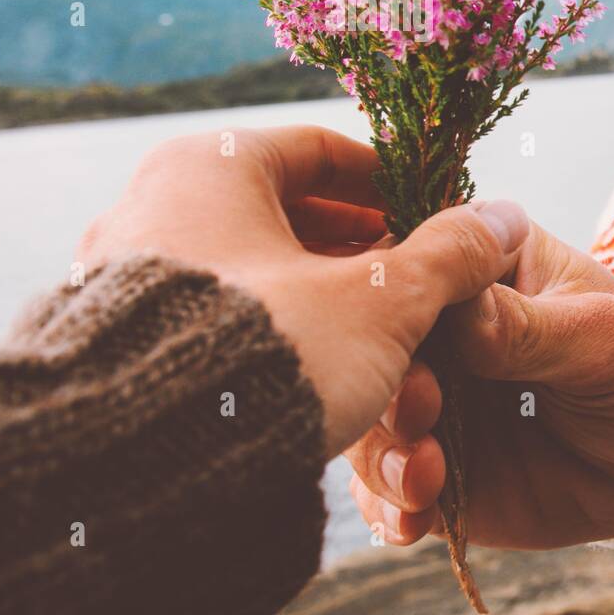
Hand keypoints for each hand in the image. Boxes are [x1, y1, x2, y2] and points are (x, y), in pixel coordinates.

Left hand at [75, 125, 529, 457]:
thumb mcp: (378, 303)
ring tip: (376, 338)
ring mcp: (121, 270)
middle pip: (282, 212)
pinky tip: (311, 371)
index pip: (317, 152)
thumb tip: (503, 220)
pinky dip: (267, 330)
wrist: (147, 462)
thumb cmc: (272, 354)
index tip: (434, 218)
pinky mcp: (110, 335)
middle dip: (357, 252)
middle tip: (413, 287)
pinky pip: (208, 314)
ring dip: (319, 297)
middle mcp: (152, 201)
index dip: (389, 185)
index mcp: (209, 163)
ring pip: (248, 269)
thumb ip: (445, 258)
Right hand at [347, 221, 613, 546]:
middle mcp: (431, 327)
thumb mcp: (602, 338)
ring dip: (380, 450)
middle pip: (371, 344)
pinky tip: (412, 522)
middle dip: (382, 382)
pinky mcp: (422, 463)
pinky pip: (382, 484)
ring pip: (365, 416)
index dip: (396, 297)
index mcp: (472, 265)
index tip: (410, 337)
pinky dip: (387, 505)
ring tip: (424, 477)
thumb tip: (462, 311)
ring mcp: (422, 397)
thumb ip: (528, 326)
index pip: (410, 261)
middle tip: (420, 411)